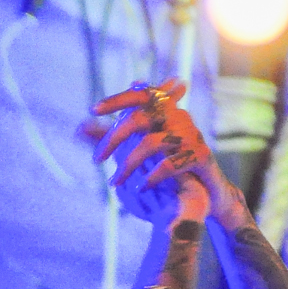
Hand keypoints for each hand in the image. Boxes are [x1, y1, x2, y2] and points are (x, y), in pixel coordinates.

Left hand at [92, 79, 241, 222]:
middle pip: (140, 119)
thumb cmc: (170, 165)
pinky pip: (171, 163)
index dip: (117, 100)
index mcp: (166, 111)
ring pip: (152, 144)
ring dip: (128, 165)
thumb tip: (80, 127)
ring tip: (113, 183)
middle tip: (95, 160)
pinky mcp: (200, 156)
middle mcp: (179, 117)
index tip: (92, 109)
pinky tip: (140, 188)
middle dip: (113, 139)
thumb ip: (114, 137)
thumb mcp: (141, 149)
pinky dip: (153, 177)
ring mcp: (191, 136)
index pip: (140, 96)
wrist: (207, 192)